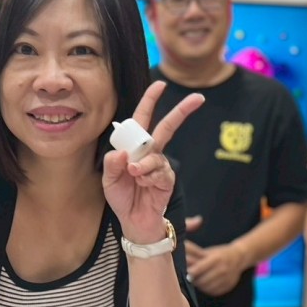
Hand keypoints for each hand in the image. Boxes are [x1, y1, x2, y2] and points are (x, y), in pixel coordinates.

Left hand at [103, 80, 203, 241]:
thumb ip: (111, 164)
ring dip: (142, 165)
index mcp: (135, 147)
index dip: (150, 100)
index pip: (143, 119)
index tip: (160, 84)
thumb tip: (124, 152)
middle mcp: (150, 152)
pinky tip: (143, 185)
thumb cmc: (122, 197)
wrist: (133, 221)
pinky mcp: (167, 179)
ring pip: (155, 155)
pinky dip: (147, 178)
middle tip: (198, 98)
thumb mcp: (108, 180)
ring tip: (134, 176)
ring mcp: (161, 165)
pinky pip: (159, 171)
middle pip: (167, 127)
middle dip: (182, 111)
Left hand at [185, 240, 245, 295]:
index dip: (189, 272)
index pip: (198, 269)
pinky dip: (206, 289)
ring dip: (198, 285)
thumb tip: (180, 249)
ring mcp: (226, 279)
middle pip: (201, 280)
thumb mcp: (208, 251)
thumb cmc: (220, 254)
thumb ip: (194, 252)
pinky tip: (204, 284)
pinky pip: (212, 291)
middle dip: (193, 280)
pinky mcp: (227, 287)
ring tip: (196, 280)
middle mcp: (223, 269)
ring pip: (206, 287)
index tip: (185, 272)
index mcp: (216, 259)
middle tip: (188, 277)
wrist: (239, 258)